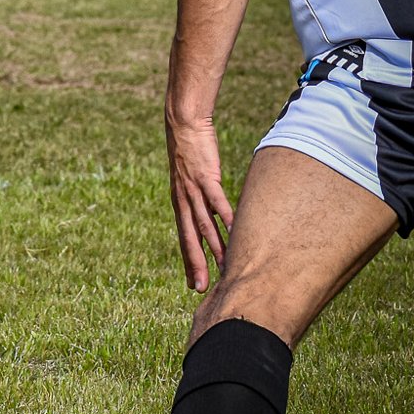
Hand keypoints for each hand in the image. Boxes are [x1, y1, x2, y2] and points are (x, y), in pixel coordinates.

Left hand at [166, 114, 233, 293]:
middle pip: (189, 238)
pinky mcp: (205, 177)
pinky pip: (217, 202)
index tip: (192, 283)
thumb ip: (201, 198)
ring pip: (203, 225)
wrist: (182, 124)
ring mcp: (193, 190)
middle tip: (199, 289)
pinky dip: (225, 218)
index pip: (184, 238)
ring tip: (221, 269)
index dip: (188, 260)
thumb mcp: (192, 179)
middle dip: (194, 264)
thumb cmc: (190, 151)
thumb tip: (213, 213)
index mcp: (179, 203)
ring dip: (213, 248)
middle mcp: (183, 200)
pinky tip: (233, 232)